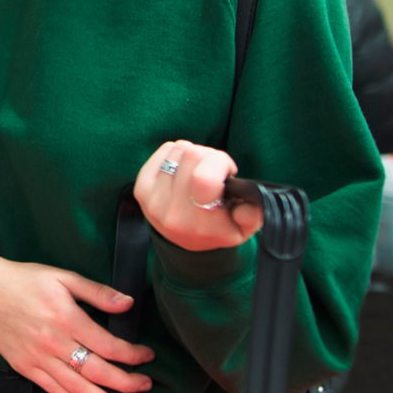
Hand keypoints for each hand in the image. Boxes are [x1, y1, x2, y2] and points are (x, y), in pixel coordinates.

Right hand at [0, 251, 154, 392]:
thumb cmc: (24, 281)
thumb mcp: (63, 276)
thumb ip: (97, 292)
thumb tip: (127, 304)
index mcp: (66, 318)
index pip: (108, 345)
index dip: (132, 354)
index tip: (145, 356)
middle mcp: (53, 342)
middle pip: (97, 371)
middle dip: (126, 383)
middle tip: (144, 385)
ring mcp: (38, 358)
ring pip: (78, 388)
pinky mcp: (25, 367)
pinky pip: (54, 391)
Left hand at [133, 141, 263, 251]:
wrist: (186, 243)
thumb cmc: (218, 230)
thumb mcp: (242, 230)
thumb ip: (251, 217)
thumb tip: (245, 206)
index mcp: (198, 224)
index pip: (204, 177)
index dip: (220, 163)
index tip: (228, 170)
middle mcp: (172, 212)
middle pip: (192, 155)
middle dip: (210, 156)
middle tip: (216, 170)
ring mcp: (152, 200)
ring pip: (179, 150)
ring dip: (194, 154)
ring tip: (201, 171)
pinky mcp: (141, 187)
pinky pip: (164, 150)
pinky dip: (178, 152)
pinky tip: (186, 168)